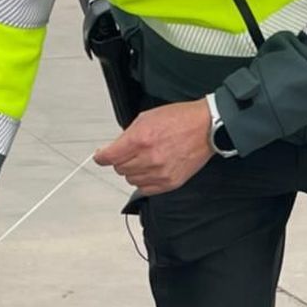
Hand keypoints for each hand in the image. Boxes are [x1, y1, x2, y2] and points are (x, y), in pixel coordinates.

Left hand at [94, 100, 214, 195]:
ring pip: (130, 180)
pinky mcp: (169, 183)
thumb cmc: (180, 120)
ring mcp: (159, 173)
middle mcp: (149, 158)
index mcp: (140, 139)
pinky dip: (143, 181)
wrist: (205, 128)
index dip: (101, 157)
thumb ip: (128, 134)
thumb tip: (115, 147)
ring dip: (133, 171)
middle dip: (121, 160)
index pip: (108, 157)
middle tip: (130, 153)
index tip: (100, 157)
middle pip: (119, 169)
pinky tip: (150, 171)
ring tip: (144, 160)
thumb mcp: (147, 117)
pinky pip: (145, 189)